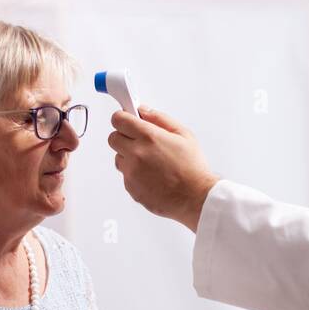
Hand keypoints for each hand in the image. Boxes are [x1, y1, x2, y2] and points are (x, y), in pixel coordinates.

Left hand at [107, 106, 219, 230]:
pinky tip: (152, 176)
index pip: (119, 120)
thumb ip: (160, 119)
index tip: (128, 120)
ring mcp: (132, 172)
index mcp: (149, 137)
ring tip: (150, 162)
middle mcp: (136, 154)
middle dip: (124, 137)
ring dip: (128, 157)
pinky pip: (125, 176)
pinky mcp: (131, 188)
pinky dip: (134, 175)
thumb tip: (144, 111)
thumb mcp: (184, 135)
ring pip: (118, 158)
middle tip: (139, 141)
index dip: (123, 118)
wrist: (196, 198)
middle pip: (113, 138)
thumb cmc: (193, 169)